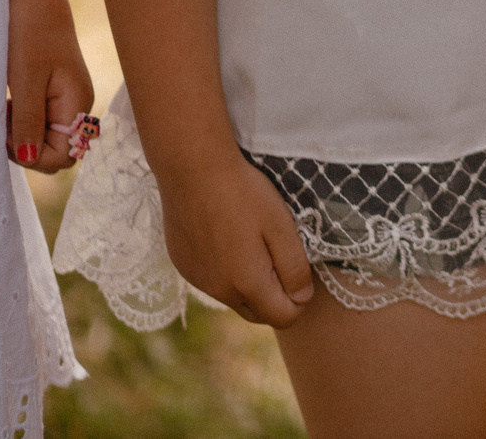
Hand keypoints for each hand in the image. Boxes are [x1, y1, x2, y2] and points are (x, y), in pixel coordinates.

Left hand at [6, 0, 95, 175]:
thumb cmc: (31, 31)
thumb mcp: (25, 79)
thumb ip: (29, 121)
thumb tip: (30, 158)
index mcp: (78, 103)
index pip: (61, 156)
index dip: (31, 154)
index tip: (6, 132)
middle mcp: (78, 104)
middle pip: (56, 151)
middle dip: (26, 146)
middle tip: (3, 121)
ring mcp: (68, 97)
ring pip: (46, 137)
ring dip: (22, 132)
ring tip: (5, 108)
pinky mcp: (55, 89)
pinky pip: (41, 120)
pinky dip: (22, 120)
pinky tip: (10, 102)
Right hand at [157, 149, 317, 327]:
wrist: (192, 169)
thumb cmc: (244, 194)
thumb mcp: (281, 227)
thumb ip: (294, 268)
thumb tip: (303, 298)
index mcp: (245, 284)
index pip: (283, 318)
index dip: (300, 300)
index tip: (302, 270)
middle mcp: (217, 290)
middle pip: (257, 313)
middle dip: (276, 298)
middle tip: (282, 258)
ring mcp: (197, 279)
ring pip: (233, 298)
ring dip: (249, 284)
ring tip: (255, 243)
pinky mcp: (183, 265)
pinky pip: (212, 281)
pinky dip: (226, 271)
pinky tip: (228, 237)